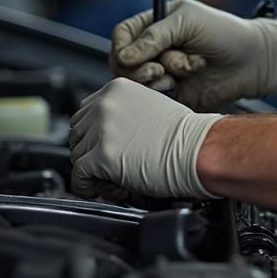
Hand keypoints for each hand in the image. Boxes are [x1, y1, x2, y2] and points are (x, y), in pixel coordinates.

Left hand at [68, 76, 222, 200]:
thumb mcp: (149, 108)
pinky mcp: (102, 156)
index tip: (105, 148)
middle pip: (76, 136)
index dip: (93, 136)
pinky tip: (115, 189)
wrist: (200, 149)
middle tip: (113, 167)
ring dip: (94, 174)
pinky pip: (79, 178)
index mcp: (117, 89)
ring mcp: (102, 129)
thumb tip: (102, 136)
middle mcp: (105, 104)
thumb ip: (122, 114)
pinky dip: (91, 188)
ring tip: (120, 179)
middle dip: (90, 154)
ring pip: (76, 158)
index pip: (84, 113)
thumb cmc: (186, 135)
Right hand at [109, 0, 276, 110]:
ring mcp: (164, 73)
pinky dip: (166, 92)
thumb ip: (154, 36)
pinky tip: (186, 81)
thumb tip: (123, 57)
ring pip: (139, 82)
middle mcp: (157, 49)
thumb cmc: (225, 32)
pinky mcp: (174, 95)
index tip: (131, 56)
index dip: (122, 47)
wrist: (255, 61)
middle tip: (161, 67)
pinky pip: (155, 99)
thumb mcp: (188, 22)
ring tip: (188, 67)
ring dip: (161, 75)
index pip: (123, 36)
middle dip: (141, 66)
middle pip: (124, 63)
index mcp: (157, 25)